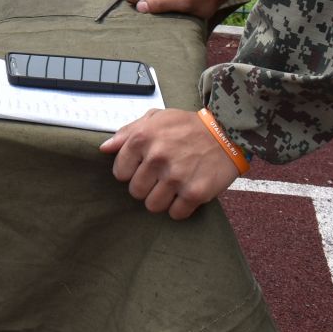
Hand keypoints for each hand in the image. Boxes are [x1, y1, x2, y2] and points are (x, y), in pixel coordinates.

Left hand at [100, 108, 241, 219]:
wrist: (227, 133)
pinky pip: (175, 214)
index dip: (131, 172)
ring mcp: (175, 177)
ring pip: (152, 206)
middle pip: (135, 191)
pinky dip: (180, 208)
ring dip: (162, 199)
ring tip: (173, 186)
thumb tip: (105, 148)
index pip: (120, 173)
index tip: (142, 169)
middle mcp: (156, 158)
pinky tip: (186, 193)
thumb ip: (127, 132)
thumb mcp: (156, 118)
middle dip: (147, 186)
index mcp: (142, 138)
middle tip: (161, 177)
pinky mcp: (195, 193)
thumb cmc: (188, 126)